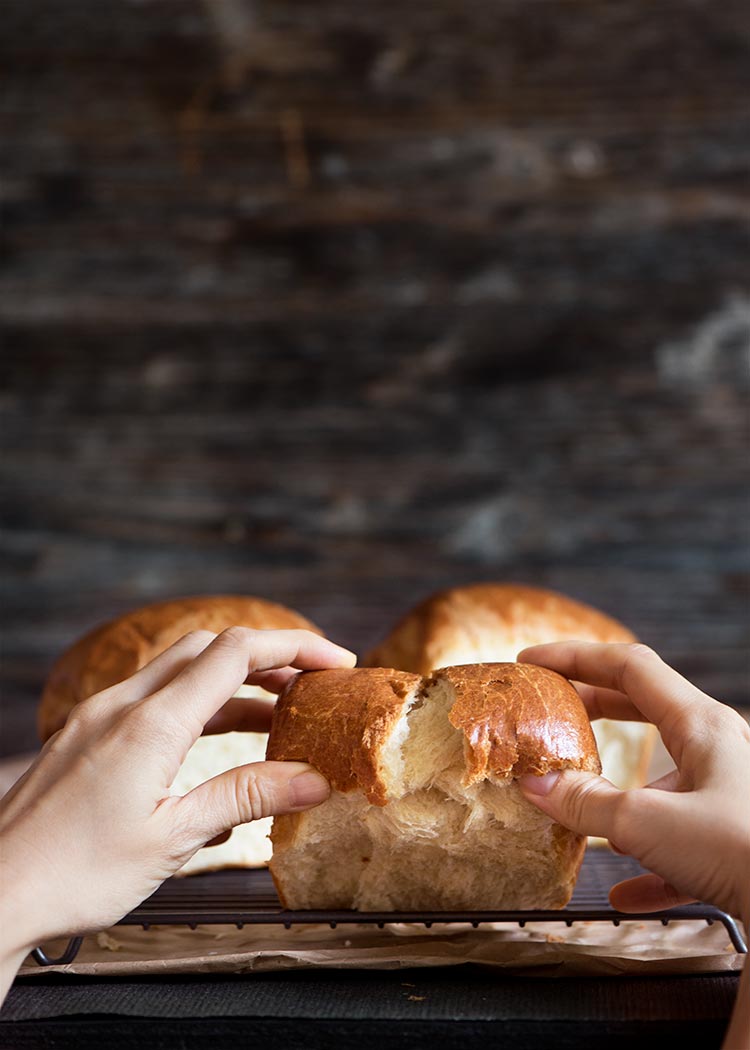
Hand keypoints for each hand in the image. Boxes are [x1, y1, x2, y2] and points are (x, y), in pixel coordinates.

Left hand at [0, 627, 355, 995]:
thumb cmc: (75, 876)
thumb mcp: (173, 839)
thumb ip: (244, 798)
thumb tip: (313, 780)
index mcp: (150, 723)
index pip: (236, 653)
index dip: (294, 648)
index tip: (336, 663)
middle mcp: (122, 705)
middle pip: (209, 649)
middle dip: (268, 659)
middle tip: (311, 686)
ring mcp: (99, 716)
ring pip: (180, 673)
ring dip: (234, 686)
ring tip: (279, 719)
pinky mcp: (86, 735)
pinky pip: (153, 700)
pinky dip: (197, 708)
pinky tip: (219, 747)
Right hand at [516, 641, 749, 1049]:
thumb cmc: (739, 849)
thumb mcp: (648, 822)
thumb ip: (587, 802)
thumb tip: (536, 784)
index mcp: (700, 725)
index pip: (628, 666)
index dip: (576, 658)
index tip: (533, 662)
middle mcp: (718, 749)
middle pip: (645, 709)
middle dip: (594, 709)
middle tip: (551, 714)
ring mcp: (729, 793)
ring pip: (665, 780)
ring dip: (621, 792)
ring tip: (581, 811)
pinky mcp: (736, 840)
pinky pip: (683, 840)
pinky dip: (649, 860)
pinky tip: (625, 891)